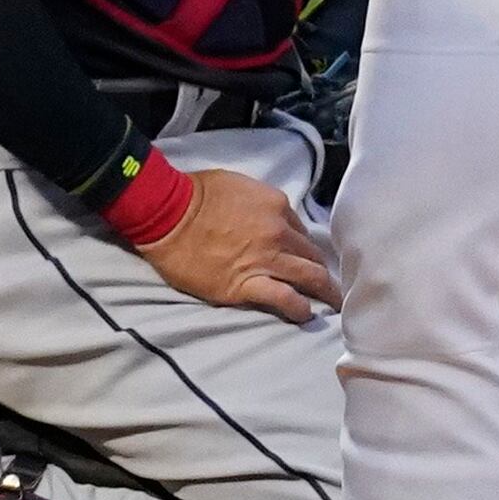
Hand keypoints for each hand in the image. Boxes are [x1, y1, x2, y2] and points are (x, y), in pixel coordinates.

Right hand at [131, 163, 334, 324]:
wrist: (167, 213)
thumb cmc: (195, 193)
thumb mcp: (238, 185)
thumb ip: (260, 203)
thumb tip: (267, 218)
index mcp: (277, 206)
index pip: (302, 232)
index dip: (304, 247)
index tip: (304, 258)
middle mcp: (279, 233)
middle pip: (312, 256)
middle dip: (323, 271)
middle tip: (330, 285)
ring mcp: (266, 260)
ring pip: (309, 278)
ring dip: (324, 292)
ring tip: (331, 304)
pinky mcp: (247, 285)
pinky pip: (284, 299)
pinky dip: (299, 309)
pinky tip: (305, 314)